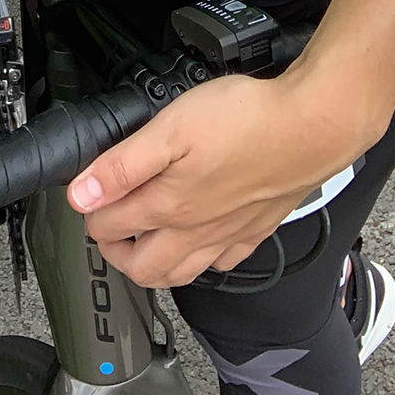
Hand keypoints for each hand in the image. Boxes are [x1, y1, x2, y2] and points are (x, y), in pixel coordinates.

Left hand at [66, 70, 385, 288]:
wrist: (311, 126)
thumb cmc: (246, 120)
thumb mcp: (169, 130)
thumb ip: (122, 166)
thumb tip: (82, 195)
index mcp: (169, 206)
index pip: (110, 226)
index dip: (89, 211)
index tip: (84, 197)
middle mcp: (196, 231)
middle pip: (142, 267)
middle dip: (114, 251)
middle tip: (105, 226)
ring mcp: (227, 235)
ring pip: (179, 275)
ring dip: (151, 266)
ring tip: (139, 243)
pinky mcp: (255, 230)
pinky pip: (221, 263)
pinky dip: (201, 263)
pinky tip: (198, 245)